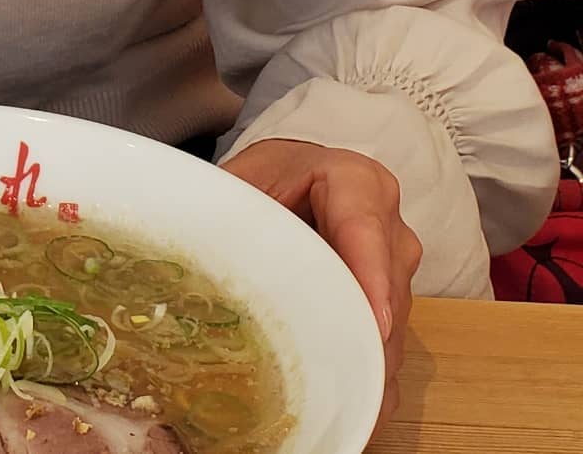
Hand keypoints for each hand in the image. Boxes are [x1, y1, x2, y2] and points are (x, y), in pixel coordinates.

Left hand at [221, 139, 422, 431]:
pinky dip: (366, 383)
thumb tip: (200, 252)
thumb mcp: (242, 183)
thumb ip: (232, 210)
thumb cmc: (264, 180)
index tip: (376, 323)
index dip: (370, 274)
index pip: (364, 226)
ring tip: (337, 409)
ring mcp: (394, 272)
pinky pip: (387, 350)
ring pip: (390, 328)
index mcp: (355, 182)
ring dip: (365, 368)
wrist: (288, 180)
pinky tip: (345, 413)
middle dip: (364, 338)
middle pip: (385, 289)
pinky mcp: (391, 308)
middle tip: (342, 390)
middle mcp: (388, 227)